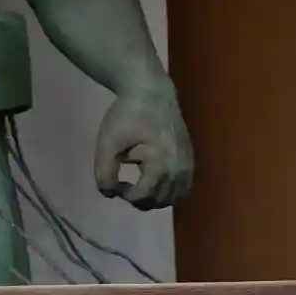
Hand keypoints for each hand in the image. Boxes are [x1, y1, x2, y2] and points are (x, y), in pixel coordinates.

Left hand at [92, 83, 193, 209]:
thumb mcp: (107, 142)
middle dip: (138, 198)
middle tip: (123, 182)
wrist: (152, 93)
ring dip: (152, 196)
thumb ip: (104, 172)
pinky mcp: (191, 161)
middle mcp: (180, 168)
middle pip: (158, 202)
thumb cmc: (128, 115)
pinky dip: (166, 190)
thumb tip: (109, 195)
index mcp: (162, 163)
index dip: (124, 194)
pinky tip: (151, 178)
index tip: (114, 181)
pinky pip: (181, 188)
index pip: (143, 197)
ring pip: (171, 198)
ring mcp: (189, 165)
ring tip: (137, 181)